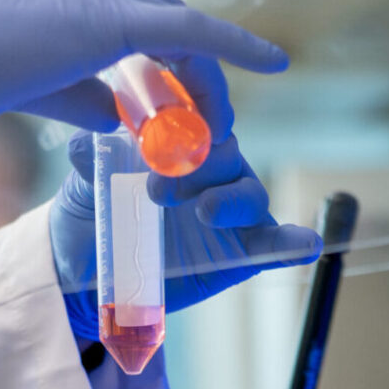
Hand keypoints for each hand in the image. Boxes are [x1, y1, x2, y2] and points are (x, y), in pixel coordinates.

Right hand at [0, 0, 287, 129]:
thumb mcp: (28, 84)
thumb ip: (79, 94)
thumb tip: (120, 117)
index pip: (140, 27)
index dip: (167, 70)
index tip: (176, 114)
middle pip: (170, 30)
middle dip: (194, 81)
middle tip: (208, 127)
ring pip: (183, 38)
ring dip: (206, 86)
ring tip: (218, 131)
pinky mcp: (109, 19)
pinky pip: (192, 36)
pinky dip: (236, 50)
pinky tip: (273, 65)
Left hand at [50, 117, 322, 339]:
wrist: (84, 274)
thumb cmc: (91, 216)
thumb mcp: (83, 184)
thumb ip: (90, 159)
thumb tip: (85, 145)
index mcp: (178, 142)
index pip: (199, 115)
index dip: (191, 114)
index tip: (163, 130)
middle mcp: (210, 171)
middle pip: (225, 153)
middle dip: (199, 165)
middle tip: (157, 188)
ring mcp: (229, 211)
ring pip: (248, 193)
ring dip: (230, 200)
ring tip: (206, 212)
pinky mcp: (241, 252)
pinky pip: (273, 244)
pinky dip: (291, 242)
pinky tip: (305, 241)